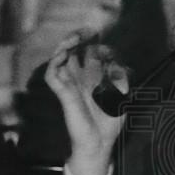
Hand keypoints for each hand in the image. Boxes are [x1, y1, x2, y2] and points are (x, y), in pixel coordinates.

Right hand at [44, 34, 128, 174]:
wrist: (100, 144)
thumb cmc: (110, 123)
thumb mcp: (122, 97)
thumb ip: (121, 79)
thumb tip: (118, 62)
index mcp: (93, 77)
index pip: (89, 52)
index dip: (96, 43)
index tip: (106, 43)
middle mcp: (79, 78)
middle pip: (72, 50)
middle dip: (78, 37)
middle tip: (88, 30)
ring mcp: (70, 85)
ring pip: (59, 58)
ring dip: (64, 44)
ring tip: (74, 37)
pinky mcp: (63, 94)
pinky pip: (52, 74)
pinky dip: (55, 62)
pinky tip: (64, 54)